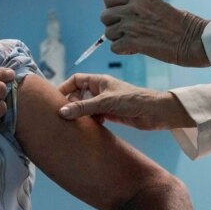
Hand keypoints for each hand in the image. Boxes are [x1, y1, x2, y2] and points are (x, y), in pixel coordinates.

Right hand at [57, 73, 194, 130]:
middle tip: (63, 115)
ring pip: (86, 108)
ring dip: (81, 115)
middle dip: (71, 104)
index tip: (55, 100)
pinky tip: (90, 128)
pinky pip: (94, 117)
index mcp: (98, 81)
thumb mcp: (104, 103)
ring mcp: (105, 103)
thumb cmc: (133, 100)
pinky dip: (90, 122)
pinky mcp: (110, 114)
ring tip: (74, 124)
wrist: (155, 113)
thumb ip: (83, 107)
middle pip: (78, 95)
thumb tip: (62, 112)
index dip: (64, 88)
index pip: (75, 80)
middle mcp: (100, 90)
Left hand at [101, 0, 210, 66]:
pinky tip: (137, 49)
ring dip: (119, 39)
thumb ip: (135, 6)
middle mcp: (133, 7)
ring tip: (137, 39)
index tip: (122, 15)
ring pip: (108, 33)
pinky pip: (114, 48)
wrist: (196, 40)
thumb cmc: (181, 24)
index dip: (112, 7)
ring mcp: (131, 25)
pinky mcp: (133, 43)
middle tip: (129, 30)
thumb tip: (116, 16)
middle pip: (104, 16)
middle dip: (114, 25)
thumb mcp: (155, 4)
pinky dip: (123, 50)